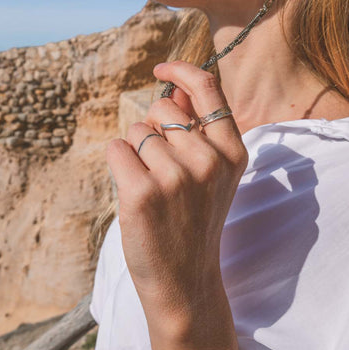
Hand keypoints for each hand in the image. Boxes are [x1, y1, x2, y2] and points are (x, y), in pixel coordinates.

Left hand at [106, 61, 247, 311]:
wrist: (184, 280)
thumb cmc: (193, 221)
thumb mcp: (211, 175)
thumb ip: (197, 129)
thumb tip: (175, 87)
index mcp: (232, 152)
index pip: (208, 89)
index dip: (181, 71)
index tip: (161, 69)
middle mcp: (208, 160)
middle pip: (162, 109)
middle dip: (154, 129)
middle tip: (164, 171)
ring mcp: (176, 176)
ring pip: (137, 130)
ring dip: (136, 153)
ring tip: (154, 189)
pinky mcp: (142, 192)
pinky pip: (116, 148)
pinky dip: (118, 164)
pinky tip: (134, 192)